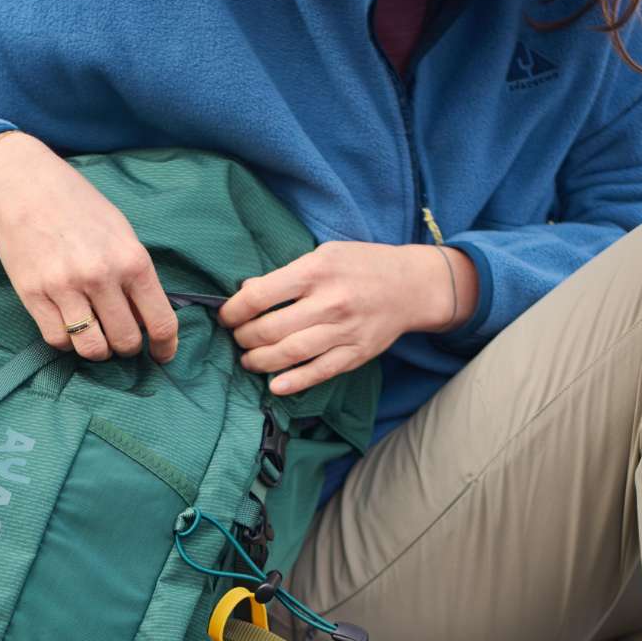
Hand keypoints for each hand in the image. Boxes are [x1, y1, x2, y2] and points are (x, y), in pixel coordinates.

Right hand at [0, 131, 178, 362]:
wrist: (26, 185)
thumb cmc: (79, 206)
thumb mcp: (121, 232)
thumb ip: (136, 273)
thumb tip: (147, 315)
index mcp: (132, 260)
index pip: (160, 321)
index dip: (165, 346)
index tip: (162, 354)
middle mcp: (101, 277)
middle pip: (125, 341)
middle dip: (127, 347)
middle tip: (121, 338)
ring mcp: (65, 287)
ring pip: (91, 348)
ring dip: (97, 350)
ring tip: (95, 337)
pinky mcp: (33, 294)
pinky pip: (57, 339)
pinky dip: (67, 341)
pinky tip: (69, 326)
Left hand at [218, 242, 475, 395]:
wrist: (414, 285)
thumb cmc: (362, 266)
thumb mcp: (324, 255)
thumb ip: (285, 274)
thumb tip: (246, 291)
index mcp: (317, 271)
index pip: (260, 296)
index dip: (234, 311)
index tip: (227, 316)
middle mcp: (331, 302)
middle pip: (270, 329)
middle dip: (244, 338)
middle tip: (238, 338)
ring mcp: (345, 330)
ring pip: (290, 354)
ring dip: (260, 361)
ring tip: (249, 360)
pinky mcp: (357, 352)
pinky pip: (320, 372)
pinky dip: (294, 382)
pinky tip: (275, 385)